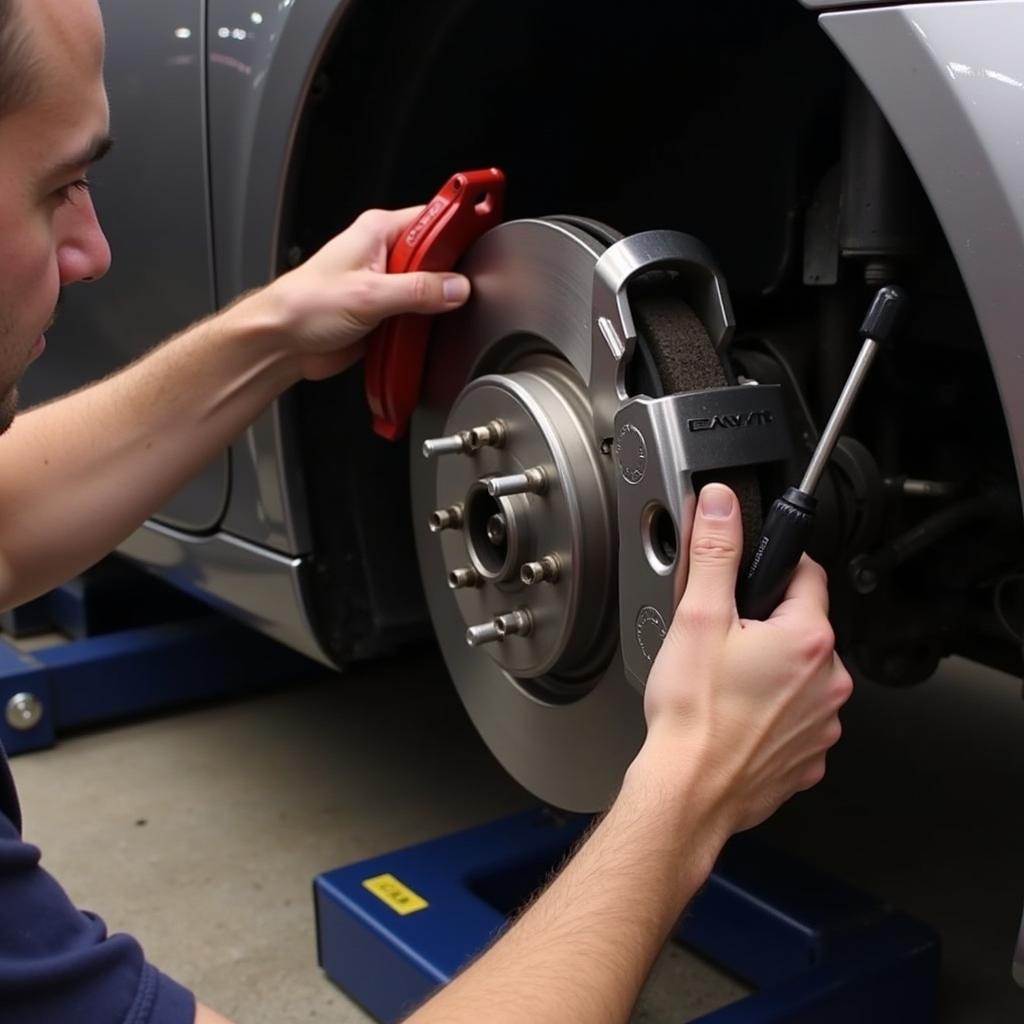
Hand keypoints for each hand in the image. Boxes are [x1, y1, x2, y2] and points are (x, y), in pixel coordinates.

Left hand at [252, 207, 471, 380]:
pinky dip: (423, 326)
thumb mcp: (368, 295)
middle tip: (454, 290)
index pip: (434, 217)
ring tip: (427, 316)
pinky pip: (419, 316)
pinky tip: (420, 332)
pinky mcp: (387, 313)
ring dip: (434, 306)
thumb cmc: (304, 306)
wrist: (284, 343)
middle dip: (449, 276)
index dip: (461, 220)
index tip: (485, 221)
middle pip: (439, 257)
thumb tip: (455, 287)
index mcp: (378, 231)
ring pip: (431, 289)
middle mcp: (384, 254)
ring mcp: (387, 285)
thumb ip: (418, 291)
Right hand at [634, 482, 852, 836]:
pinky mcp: (809, 757)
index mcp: (808, 638)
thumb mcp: (697, 616)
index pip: (807, 573)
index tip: (749, 578)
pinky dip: (772, 713)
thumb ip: (715, 552)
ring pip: (801, 674)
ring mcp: (823, 724)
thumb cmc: (693, 715)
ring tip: (724, 682)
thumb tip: (723, 505)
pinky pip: (796, 718)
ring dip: (772, 670)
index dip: (774, 568)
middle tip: (722, 638)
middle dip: (767, 624)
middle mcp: (829, 681)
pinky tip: (735, 715)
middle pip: (804, 626)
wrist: (688, 790)